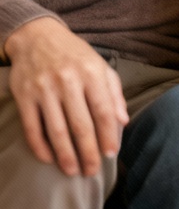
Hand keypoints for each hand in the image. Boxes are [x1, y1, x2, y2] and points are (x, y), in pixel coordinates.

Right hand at [4, 18, 128, 175]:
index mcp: (92, 73)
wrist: (38, 37)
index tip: (112, 154)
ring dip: (65, 155)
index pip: (103, 110)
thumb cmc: (75, 56)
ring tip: (73, 171)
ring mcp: (44, 89)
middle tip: (92, 171)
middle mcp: (68, 81)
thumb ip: (114, 93)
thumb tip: (124, 121)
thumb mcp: (100, 67)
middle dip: (88, 152)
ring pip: (56, 130)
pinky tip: (49, 159)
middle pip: (81, 125)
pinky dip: (40, 147)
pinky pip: (33, 128)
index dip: (109, 135)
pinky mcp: (24, 96)